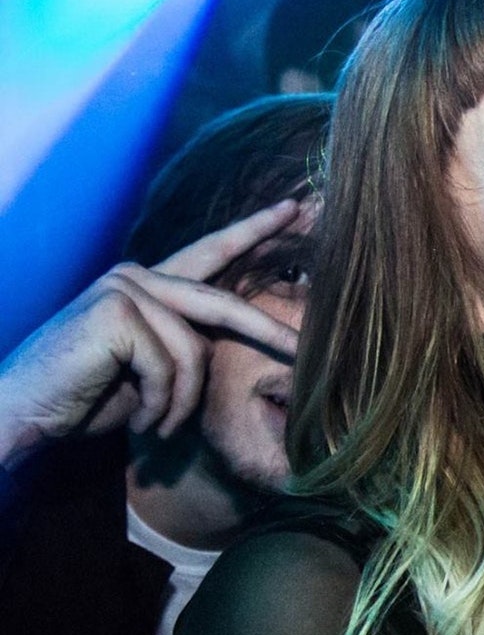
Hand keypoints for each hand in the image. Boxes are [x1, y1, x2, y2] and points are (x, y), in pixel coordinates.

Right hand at [0, 200, 302, 467]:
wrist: (18, 416)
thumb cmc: (84, 399)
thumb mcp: (151, 369)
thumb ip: (188, 343)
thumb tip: (251, 335)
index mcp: (148, 284)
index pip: (212, 252)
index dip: (254, 230)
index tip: (294, 208)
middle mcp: (136, 275)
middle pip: (223, 303)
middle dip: (268, 330)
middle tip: (303, 349)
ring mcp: (124, 288)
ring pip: (194, 352)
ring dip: (179, 403)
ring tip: (156, 426)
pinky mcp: (115, 311)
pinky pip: (169, 366)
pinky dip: (159, 404)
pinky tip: (137, 418)